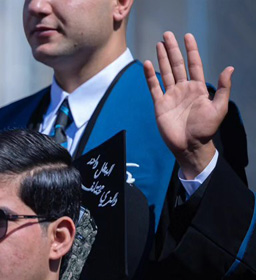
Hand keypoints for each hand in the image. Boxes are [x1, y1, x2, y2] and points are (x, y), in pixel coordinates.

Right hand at [144, 32, 232, 177]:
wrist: (190, 146)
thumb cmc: (206, 129)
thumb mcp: (220, 108)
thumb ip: (222, 88)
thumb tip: (229, 68)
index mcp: (198, 88)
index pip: (194, 64)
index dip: (191, 50)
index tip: (187, 37)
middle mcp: (183, 89)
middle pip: (177, 64)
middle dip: (172, 49)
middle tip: (167, 35)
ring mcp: (171, 96)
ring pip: (165, 73)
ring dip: (162, 59)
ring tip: (158, 44)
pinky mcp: (160, 105)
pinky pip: (154, 87)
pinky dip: (150, 76)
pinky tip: (148, 64)